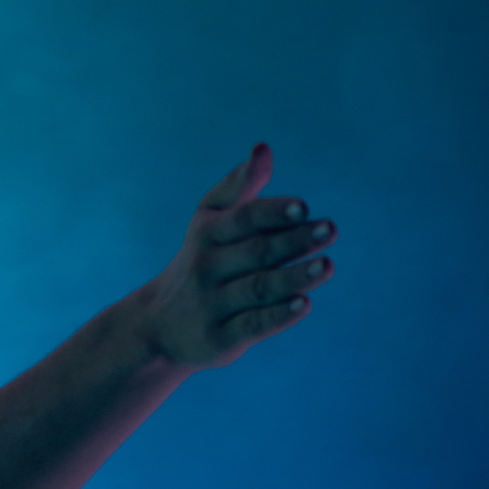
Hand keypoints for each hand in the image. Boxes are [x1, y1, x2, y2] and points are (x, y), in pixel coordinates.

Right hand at [132, 144, 335, 369]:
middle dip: (294, 241)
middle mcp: (207, 267)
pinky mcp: (220, 339)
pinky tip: (305, 304)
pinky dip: (279, 315)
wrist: (159, 326)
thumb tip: (263, 149)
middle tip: (329, 230)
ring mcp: (212, 304)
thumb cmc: (200, 263)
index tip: (304, 207)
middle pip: (257, 252)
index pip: (244, 218)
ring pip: (259, 288)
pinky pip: (254, 325)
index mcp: (207, 233)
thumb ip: (239, 187)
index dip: (273, 212)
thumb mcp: (209, 221)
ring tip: (327, 266)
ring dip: (294, 277)